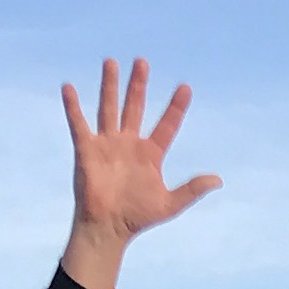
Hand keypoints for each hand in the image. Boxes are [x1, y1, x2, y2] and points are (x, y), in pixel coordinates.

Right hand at [57, 59, 220, 288]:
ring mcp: (107, 144)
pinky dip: (73, 106)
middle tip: (142, 61)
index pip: (167, 125)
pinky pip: (79, 124)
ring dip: (110, 85)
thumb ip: (192, 189)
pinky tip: (69, 87)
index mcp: (150, 154)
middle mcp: (129, 143)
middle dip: (138, 84)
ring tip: (111, 62)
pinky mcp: (87, 149)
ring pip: (109, 108)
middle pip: (135, 106)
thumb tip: (219, 180)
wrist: (108, 228)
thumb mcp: (170, 204)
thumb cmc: (137, 217)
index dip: (176, 107)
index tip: (185, 88)